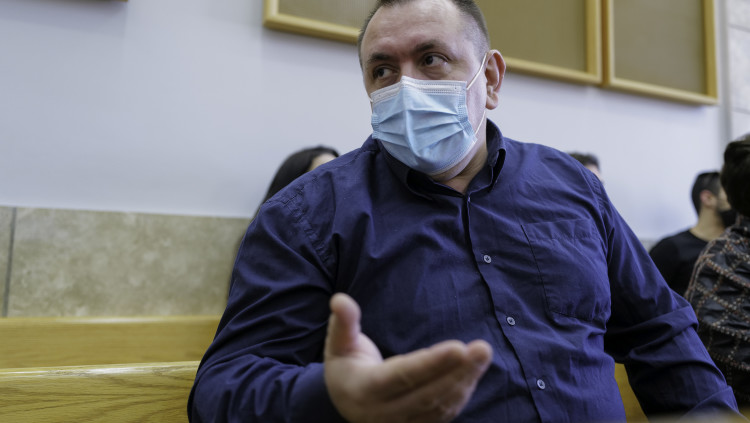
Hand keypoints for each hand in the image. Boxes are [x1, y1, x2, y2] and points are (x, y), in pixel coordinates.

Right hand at [324, 293, 491, 422]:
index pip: (402, 376)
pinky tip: (472, 372)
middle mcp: (384, 412)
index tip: (458, 347)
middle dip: (458, 370)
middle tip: (483, 348)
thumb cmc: (344, 366)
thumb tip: (340, 300)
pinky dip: (460, 394)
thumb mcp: (338, 344)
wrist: (343, 404)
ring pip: (439, 406)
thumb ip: (343, 322)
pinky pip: (442, 414)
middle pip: (428, 393)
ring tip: (482, 355)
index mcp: (365, 389)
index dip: (431, 363)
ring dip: (465, 381)